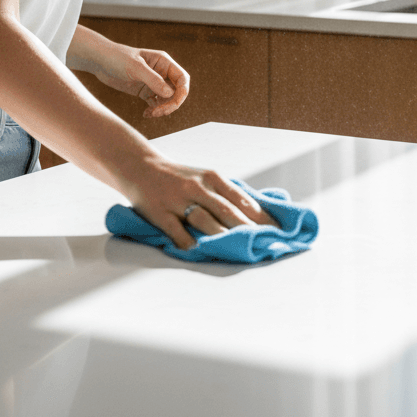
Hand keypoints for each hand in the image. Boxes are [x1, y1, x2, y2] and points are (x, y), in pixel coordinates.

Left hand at [85, 41, 189, 118]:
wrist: (99, 60)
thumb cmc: (116, 57)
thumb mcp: (135, 67)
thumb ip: (153, 79)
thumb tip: (170, 94)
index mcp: (163, 62)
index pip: (182, 78)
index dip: (182, 92)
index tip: (172, 103)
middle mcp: (161, 72)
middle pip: (177, 92)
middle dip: (171, 104)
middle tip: (158, 112)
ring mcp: (153, 82)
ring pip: (167, 100)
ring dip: (163, 109)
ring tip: (150, 114)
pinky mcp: (144, 91)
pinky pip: (156, 104)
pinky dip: (154, 111)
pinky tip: (146, 114)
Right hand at [120, 156, 270, 250]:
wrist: (140, 166)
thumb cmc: (178, 176)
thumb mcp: (204, 177)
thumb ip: (226, 194)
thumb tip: (258, 214)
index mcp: (211, 177)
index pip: (241, 199)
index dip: (260, 217)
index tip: (277, 231)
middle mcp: (196, 187)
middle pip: (226, 211)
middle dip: (247, 229)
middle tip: (264, 244)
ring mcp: (177, 200)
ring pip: (204, 220)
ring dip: (222, 236)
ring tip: (238, 249)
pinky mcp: (160, 212)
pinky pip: (176, 230)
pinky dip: (188, 242)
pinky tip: (199, 250)